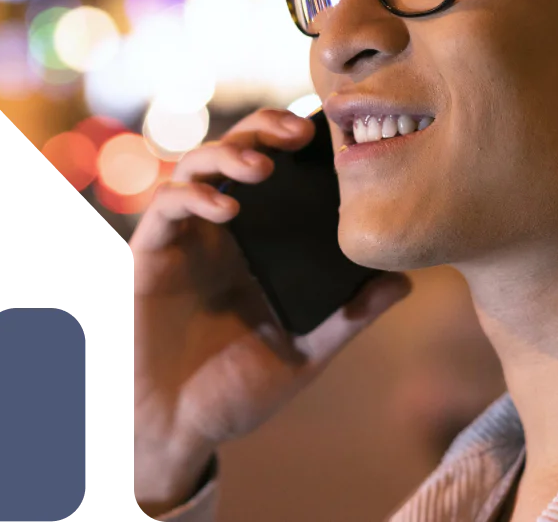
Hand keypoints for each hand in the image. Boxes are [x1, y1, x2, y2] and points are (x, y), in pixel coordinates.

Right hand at [129, 108, 411, 513]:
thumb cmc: (239, 390)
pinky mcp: (152, 254)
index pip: (277, 169)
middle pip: (238, 148)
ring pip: (198, 164)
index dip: (296, 140)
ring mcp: (186, 237)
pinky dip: (195, 196)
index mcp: (259, 241)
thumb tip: (406, 281)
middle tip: (299, 130)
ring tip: (263, 167)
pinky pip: (167, 205)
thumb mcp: (307, 351)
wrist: (180, 430)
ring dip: (230, 154)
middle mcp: (222, 229)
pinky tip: (227, 208)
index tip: (333, 132)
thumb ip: (350, 315)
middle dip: (265, 127)